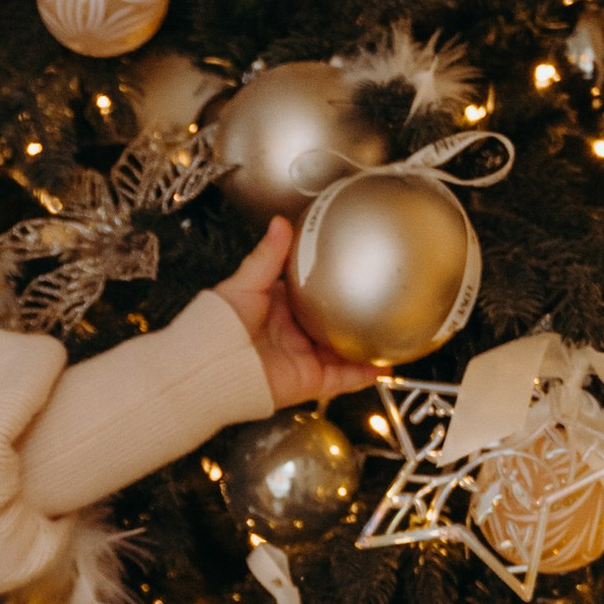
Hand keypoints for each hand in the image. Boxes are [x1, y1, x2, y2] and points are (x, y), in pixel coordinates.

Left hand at [213, 215, 378, 407]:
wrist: (211, 366)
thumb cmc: (218, 326)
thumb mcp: (245, 283)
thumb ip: (268, 257)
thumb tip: (280, 223)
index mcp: (279, 309)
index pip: (311, 294)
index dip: (331, 285)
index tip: (352, 270)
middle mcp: (293, 334)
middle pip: (331, 324)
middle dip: (354, 315)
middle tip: (380, 299)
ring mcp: (303, 358)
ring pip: (343, 352)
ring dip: (365, 344)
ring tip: (391, 333)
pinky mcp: (310, 381)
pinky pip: (343, 379)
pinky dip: (363, 373)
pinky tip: (384, 364)